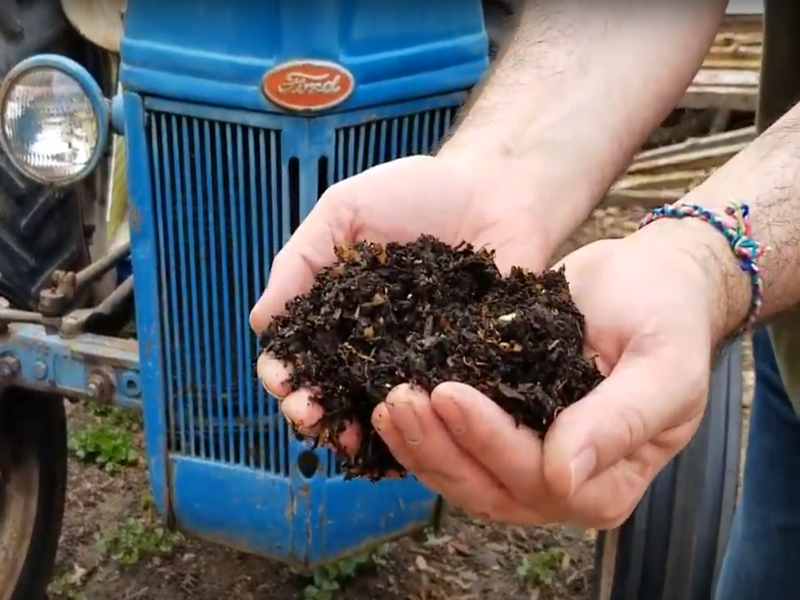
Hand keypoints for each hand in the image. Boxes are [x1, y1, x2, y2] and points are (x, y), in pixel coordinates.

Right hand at [253, 154, 551, 441]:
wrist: (495, 189)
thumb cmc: (415, 193)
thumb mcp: (344, 213)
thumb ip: (301, 261)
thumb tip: (259, 324)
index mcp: (338, 313)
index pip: (299, 354)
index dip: (283, 373)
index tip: (283, 382)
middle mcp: (372, 346)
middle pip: (333, 394)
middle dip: (313, 412)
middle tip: (311, 416)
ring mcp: (418, 362)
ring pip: (382, 414)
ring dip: (358, 433)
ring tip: (348, 438)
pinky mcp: (465, 371)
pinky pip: (440, 410)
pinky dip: (421, 430)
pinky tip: (407, 437)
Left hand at [360, 229, 721, 527]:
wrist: (645, 280)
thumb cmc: (666, 317)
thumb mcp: (664, 363)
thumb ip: (623, 419)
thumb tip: (565, 474)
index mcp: (608, 480)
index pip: (540, 478)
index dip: (492, 441)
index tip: (450, 393)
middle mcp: (561, 481)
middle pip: (490, 487)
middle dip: (440, 446)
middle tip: (400, 399)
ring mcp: (524, 459)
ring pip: (462, 474)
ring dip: (420, 444)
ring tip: (387, 402)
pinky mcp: (497, 429)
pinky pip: (452, 445)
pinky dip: (420, 430)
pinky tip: (388, 400)